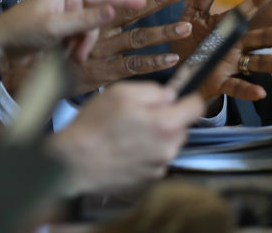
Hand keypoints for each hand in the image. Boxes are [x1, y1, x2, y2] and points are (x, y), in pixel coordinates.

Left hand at [0, 0, 148, 94]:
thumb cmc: (21, 32)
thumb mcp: (55, 27)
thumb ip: (85, 20)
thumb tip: (112, 10)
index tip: (144, 2)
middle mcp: (67, 0)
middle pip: (96, 16)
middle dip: (90, 36)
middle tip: (79, 54)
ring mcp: (64, 15)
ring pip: (89, 30)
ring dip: (82, 45)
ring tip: (71, 58)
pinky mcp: (60, 30)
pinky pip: (79, 37)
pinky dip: (76, 48)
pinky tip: (67, 57)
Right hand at [47, 81, 204, 195]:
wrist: (74, 163)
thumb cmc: (94, 126)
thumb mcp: (121, 93)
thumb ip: (152, 90)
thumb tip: (169, 96)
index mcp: (165, 124)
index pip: (196, 107)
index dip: (188, 98)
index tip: (181, 98)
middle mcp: (168, 149)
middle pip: (181, 127)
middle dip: (166, 120)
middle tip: (139, 116)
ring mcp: (159, 167)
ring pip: (167, 144)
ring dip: (155, 138)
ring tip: (127, 135)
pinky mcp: (148, 180)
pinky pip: (154, 161)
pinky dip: (144, 154)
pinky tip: (124, 150)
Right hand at [65, 0, 190, 93]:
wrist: (37, 76)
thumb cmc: (56, 47)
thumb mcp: (68, 21)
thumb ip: (83, 0)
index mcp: (95, 15)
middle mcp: (101, 29)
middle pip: (132, 11)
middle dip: (156, 0)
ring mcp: (104, 50)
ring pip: (138, 38)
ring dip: (163, 32)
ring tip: (185, 27)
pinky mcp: (105, 72)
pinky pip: (132, 66)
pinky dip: (152, 63)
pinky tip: (171, 58)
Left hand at [173, 0, 271, 100]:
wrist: (176, 68)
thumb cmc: (189, 38)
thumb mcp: (193, 13)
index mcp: (230, 23)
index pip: (252, 5)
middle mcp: (237, 43)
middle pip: (264, 38)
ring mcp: (231, 63)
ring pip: (257, 62)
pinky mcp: (221, 82)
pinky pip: (236, 87)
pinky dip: (248, 90)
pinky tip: (260, 92)